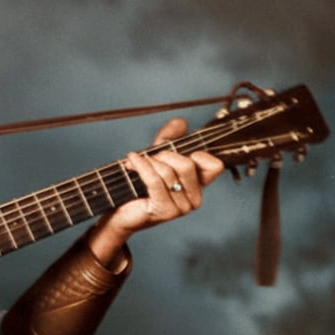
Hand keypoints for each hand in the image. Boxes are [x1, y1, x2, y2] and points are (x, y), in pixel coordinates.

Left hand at [87, 117, 223, 263]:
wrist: (119, 213)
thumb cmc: (138, 186)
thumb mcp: (156, 157)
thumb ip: (169, 139)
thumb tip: (181, 121)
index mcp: (198, 186)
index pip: (215, 166)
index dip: (199, 153)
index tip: (178, 153)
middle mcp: (194, 199)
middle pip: (188, 165)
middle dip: (165, 155)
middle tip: (150, 157)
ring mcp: (181, 208)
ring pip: (170, 172)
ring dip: (149, 162)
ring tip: (136, 163)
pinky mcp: (164, 211)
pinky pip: (155, 180)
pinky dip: (141, 166)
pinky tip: (131, 160)